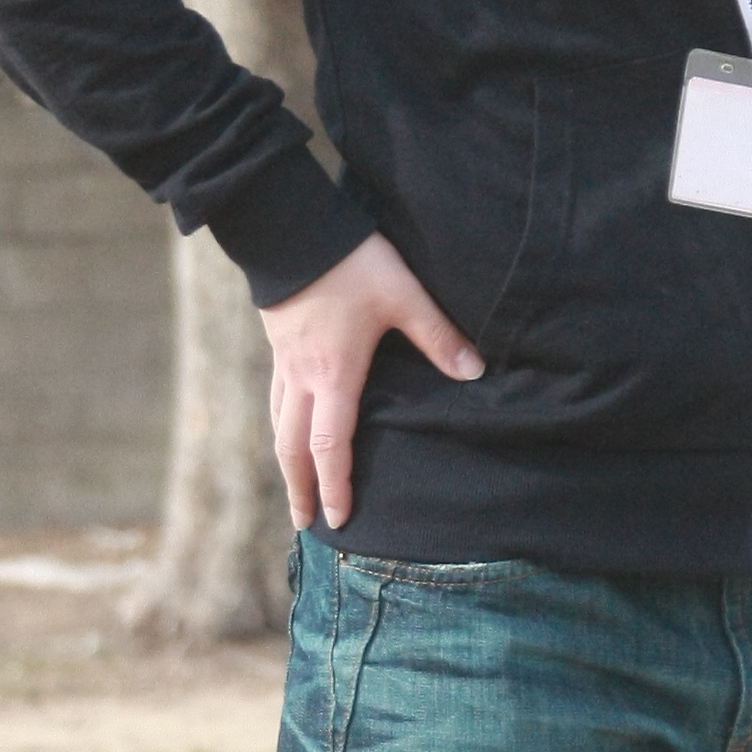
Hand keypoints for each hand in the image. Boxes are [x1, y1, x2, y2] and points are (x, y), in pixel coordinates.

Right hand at [260, 233, 481, 532]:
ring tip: (293, 489)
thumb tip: (475, 372)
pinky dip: (282, 427)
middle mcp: (303, 377)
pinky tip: (288, 430)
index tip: (338, 518)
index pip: (331, 446)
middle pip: (294, 447)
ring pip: (279, 425)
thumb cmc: (351, 263)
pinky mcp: (277, 345)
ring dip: (286, 463)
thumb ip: (438, 336)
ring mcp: (285, 362)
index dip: (335, 486)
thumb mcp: (403, 295)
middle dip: (300, 489)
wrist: (293, 228)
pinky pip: (276, 399)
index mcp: (334, 375)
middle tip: (306, 523)